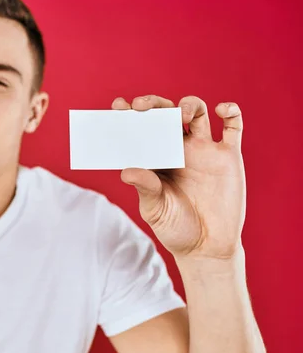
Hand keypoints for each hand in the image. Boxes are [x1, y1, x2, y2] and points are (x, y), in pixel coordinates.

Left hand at [112, 95, 244, 259]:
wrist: (207, 248)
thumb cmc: (175, 228)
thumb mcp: (155, 209)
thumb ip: (145, 188)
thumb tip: (127, 171)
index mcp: (156, 158)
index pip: (140, 129)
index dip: (129, 115)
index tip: (118, 106)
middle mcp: (178, 149)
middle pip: (166, 114)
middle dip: (154, 104)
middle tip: (142, 106)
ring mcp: (204, 150)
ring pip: (197, 113)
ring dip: (189, 105)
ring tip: (181, 114)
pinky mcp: (228, 157)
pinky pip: (233, 126)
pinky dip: (230, 111)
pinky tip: (222, 110)